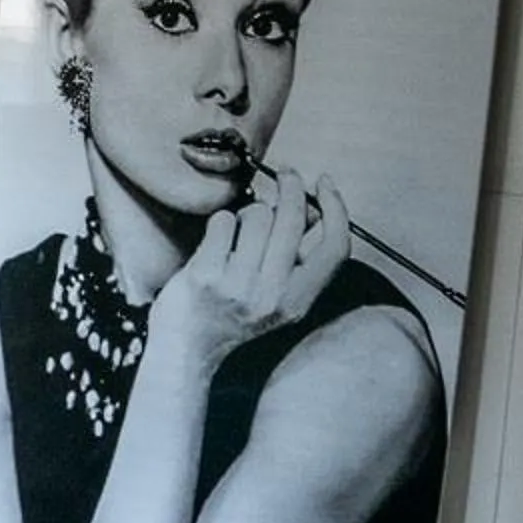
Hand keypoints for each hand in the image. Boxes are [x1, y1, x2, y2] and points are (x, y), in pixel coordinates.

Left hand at [152, 170, 349, 367]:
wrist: (186, 348)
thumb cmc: (229, 314)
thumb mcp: (277, 295)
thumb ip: (296, 257)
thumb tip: (311, 207)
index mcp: (298, 301)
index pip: (336, 247)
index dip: (337, 209)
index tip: (325, 184)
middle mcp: (272, 295)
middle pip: (292, 221)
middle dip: (290, 187)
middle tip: (286, 174)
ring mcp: (237, 284)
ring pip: (256, 216)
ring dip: (247, 213)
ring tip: (237, 232)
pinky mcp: (205, 274)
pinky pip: (222, 222)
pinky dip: (219, 223)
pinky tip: (215, 241)